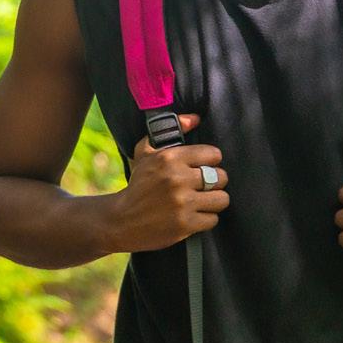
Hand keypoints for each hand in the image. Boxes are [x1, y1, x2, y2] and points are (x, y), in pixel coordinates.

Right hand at [105, 114, 228, 252]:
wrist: (121, 220)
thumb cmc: (138, 184)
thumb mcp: (146, 152)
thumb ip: (171, 130)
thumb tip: (195, 118)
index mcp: (170, 158)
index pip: (213, 154)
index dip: (210, 162)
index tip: (202, 168)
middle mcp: (178, 179)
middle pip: (221, 177)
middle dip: (214, 183)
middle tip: (202, 187)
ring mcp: (183, 203)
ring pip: (221, 199)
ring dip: (213, 202)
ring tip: (201, 202)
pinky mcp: (186, 224)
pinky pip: (213, 219)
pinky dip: (205, 219)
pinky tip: (193, 216)